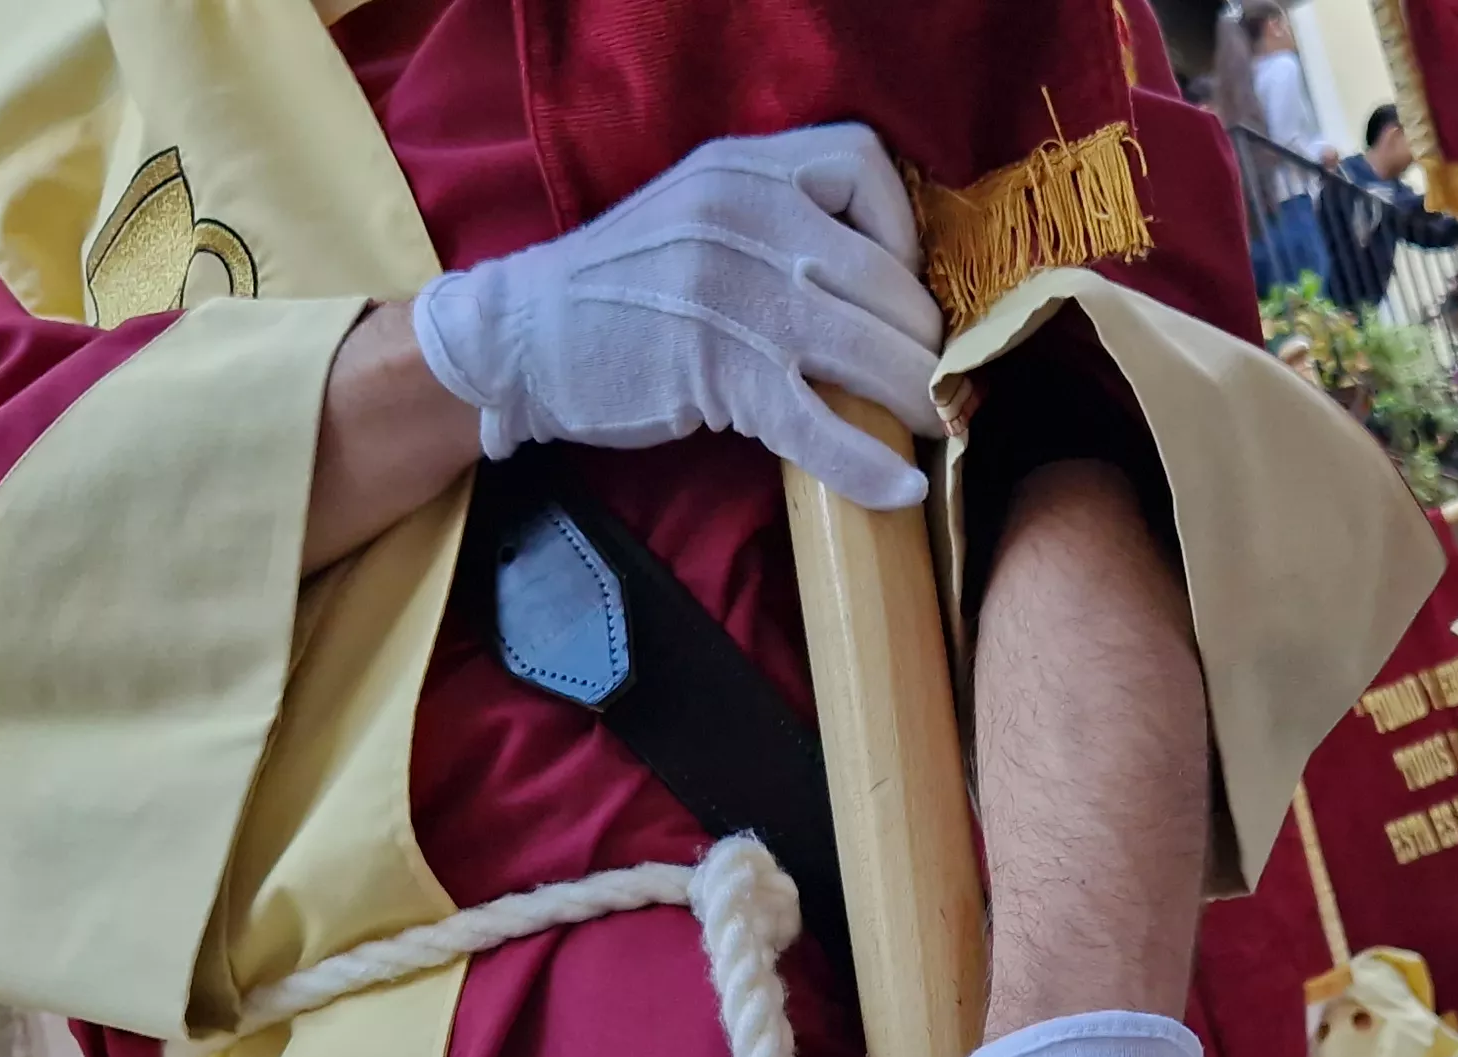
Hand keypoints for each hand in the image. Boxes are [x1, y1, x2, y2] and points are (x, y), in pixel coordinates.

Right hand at [412, 122, 942, 508]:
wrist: (520, 339)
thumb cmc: (620, 284)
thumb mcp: (698, 209)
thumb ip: (775, 214)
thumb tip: (881, 272)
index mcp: (743, 169)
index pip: (864, 166)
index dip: (901, 227)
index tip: (900, 280)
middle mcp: (746, 219)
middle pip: (884, 276)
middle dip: (923, 337)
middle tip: (933, 373)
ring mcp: (734, 299)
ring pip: (868, 350)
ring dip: (919, 397)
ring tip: (937, 423)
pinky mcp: (718, 375)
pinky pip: (819, 425)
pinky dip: (868, 464)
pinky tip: (899, 489)